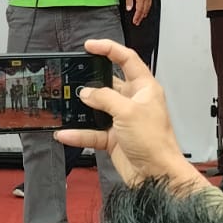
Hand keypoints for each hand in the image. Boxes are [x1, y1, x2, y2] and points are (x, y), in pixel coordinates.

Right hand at [55, 38, 198, 189]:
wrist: (157, 176)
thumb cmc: (155, 142)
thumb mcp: (128, 112)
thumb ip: (105, 98)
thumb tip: (87, 92)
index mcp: (145, 89)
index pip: (127, 60)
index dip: (109, 49)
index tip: (89, 46)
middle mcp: (134, 102)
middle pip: (109, 84)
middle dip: (91, 82)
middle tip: (73, 76)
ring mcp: (123, 120)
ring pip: (98, 109)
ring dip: (82, 109)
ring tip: (66, 104)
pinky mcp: (114, 138)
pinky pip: (92, 132)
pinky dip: (79, 133)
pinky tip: (66, 133)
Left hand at [124, 0, 151, 24]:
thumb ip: (129, 0)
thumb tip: (129, 8)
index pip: (139, 10)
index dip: (137, 17)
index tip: (135, 21)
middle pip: (144, 10)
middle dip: (141, 17)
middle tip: (138, 21)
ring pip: (148, 7)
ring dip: (145, 13)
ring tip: (142, 17)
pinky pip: (150, 2)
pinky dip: (148, 7)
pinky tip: (147, 7)